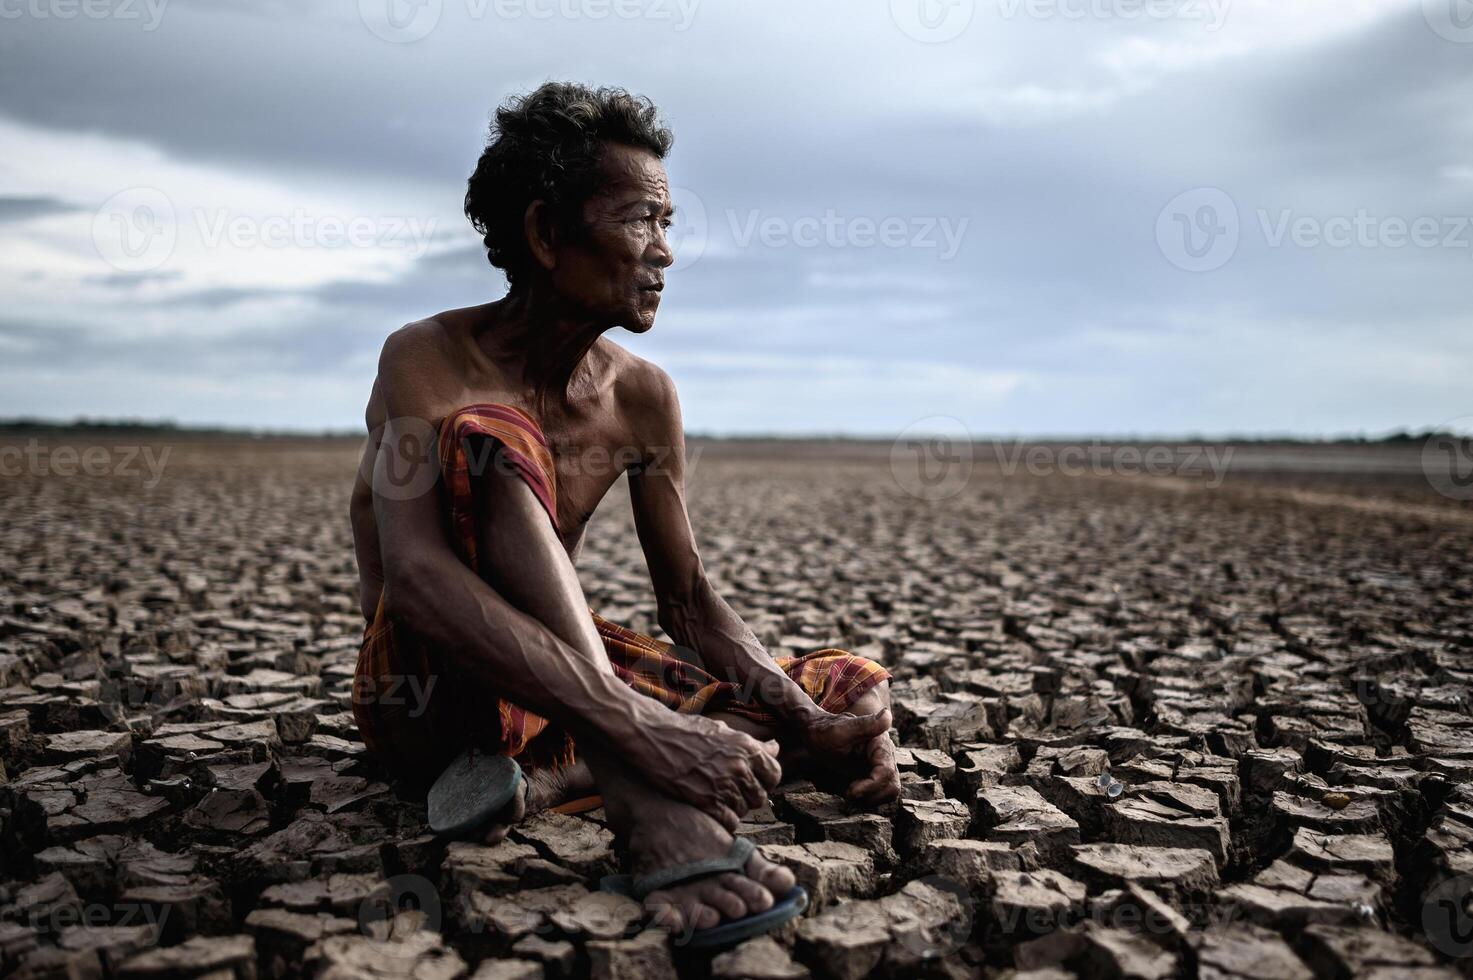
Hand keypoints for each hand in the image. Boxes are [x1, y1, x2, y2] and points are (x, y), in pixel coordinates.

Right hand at [628, 712, 782, 830]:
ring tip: (717, 798)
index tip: (751, 781)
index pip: (774, 774)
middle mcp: (739, 766)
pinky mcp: (706, 801)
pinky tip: (710, 809)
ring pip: (744, 810)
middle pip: (761, 796)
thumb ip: (751, 744)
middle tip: (731, 792)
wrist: (652, 735)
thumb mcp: (722, 730)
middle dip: (748, 796)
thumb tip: (775, 747)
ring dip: (733, 808)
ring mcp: (723, 784)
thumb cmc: (685, 730)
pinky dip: (723, 819)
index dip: (764, 780)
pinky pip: (729, 822)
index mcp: (746, 747)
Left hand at [800, 708, 900, 803]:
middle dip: (871, 795)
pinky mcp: (874, 775)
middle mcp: (885, 755)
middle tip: (849, 793)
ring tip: (850, 792)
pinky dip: (868, 798)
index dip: (871, 786)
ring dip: (871, 798)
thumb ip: (865, 724)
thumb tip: (887, 715)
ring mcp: (881, 766)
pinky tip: (852, 792)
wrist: (816, 734)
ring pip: (889, 792)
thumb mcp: (841, 729)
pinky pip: (880, 793)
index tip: (850, 792)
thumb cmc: (825, 731)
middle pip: (892, 785)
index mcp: (880, 743)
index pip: (886, 771)